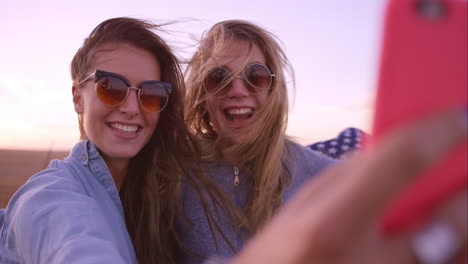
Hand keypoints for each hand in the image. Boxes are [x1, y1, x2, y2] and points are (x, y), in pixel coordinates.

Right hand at [233, 110, 466, 263]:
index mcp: (331, 225)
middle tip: (466, 168)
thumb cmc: (277, 255)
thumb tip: (395, 150)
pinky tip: (441, 237)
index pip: (402, 162)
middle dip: (467, 188)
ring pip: (458, 254)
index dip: (439, 132)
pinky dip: (453, 251)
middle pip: (452, 218)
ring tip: (456, 204)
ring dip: (465, 222)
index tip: (460, 117)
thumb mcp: (300, 209)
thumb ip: (347, 178)